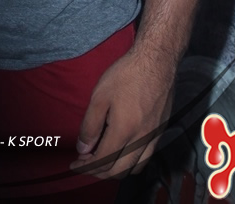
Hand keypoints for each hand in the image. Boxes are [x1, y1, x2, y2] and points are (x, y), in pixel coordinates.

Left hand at [70, 45, 174, 178]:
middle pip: (118, 170)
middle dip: (98, 172)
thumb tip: (83, 149)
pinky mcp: (160, 132)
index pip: (103, 160)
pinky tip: (122, 151)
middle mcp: (141, 140)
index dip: (86, 167)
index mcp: (124, 131)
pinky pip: (146, 158)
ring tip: (101, 159)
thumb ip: (90, 125)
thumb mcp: (100, 96)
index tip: (74, 164)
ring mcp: (153, 138)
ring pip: (134, 168)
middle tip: (85, 163)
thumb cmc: (126, 75)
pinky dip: (131, 163)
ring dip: (116, 170)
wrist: (156, 62)